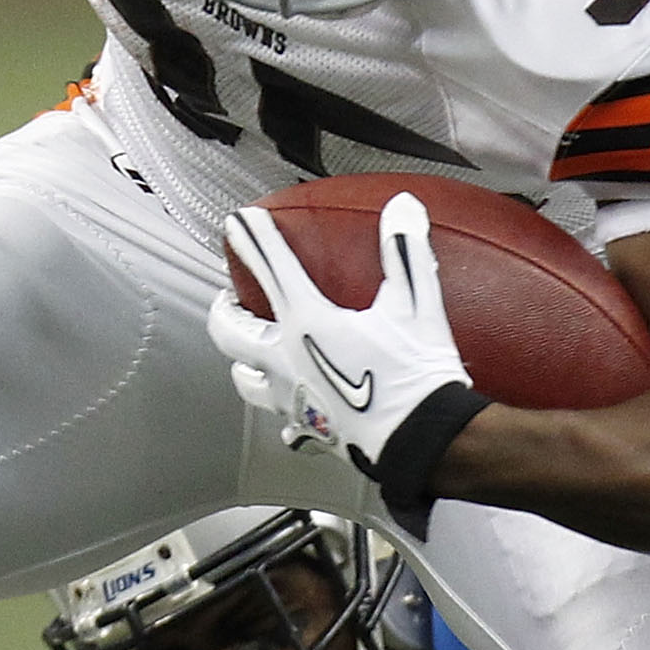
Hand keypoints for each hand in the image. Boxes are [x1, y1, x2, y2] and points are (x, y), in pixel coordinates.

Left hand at [207, 192, 493, 534]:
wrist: (424, 442)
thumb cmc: (416, 375)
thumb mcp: (416, 305)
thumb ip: (405, 252)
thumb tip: (404, 206)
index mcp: (308, 323)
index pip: (271, 268)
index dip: (253, 238)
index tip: (238, 220)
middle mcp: (287, 361)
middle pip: (230, 331)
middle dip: (224, 308)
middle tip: (230, 296)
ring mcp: (294, 400)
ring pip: (246, 379)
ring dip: (242, 360)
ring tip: (250, 351)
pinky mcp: (310, 431)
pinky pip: (284, 421)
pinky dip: (284, 411)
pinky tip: (294, 409)